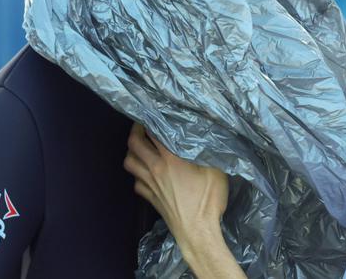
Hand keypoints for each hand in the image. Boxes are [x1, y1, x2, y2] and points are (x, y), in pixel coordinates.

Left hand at [123, 123, 228, 252]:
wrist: (197, 231)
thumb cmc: (208, 200)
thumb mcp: (216, 170)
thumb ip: (207, 151)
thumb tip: (205, 137)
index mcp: (171, 159)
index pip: (153, 133)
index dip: (150, 120)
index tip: (153, 113)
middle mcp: (156, 168)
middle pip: (134, 145)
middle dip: (135, 131)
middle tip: (142, 125)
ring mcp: (149, 184)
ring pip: (129, 162)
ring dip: (132, 151)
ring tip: (140, 146)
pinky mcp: (149, 198)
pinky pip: (135, 181)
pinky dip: (137, 173)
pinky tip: (145, 171)